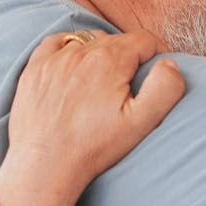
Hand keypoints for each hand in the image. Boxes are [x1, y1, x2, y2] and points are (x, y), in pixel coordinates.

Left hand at [0, 30, 185, 205]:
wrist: (45, 165)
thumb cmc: (94, 147)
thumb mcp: (141, 122)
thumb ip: (165, 88)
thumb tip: (170, 63)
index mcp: (110, 60)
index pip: (144, 40)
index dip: (158, 52)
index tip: (158, 71)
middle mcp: (81, 52)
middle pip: (116, 40)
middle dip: (130, 56)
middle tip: (131, 84)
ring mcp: (54, 59)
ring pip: (88, 41)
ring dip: (101, 53)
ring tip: (105, 79)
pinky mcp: (35, 70)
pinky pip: (55, 43)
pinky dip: (68, 48)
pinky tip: (73, 65)